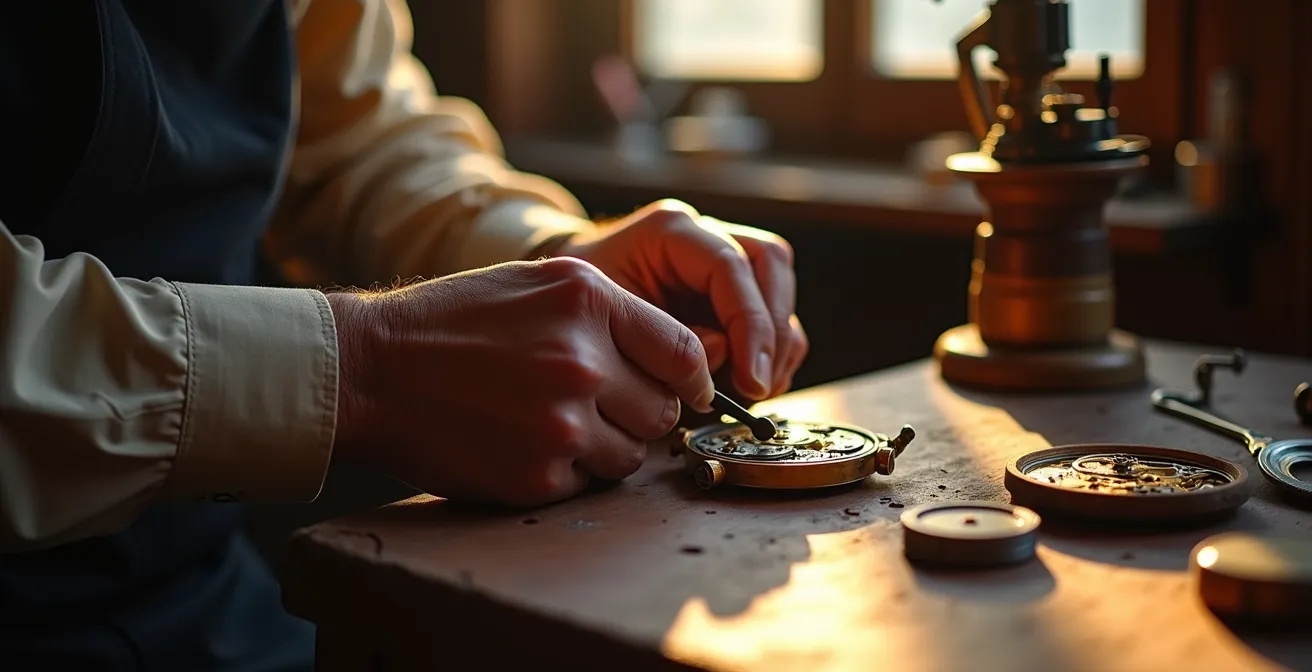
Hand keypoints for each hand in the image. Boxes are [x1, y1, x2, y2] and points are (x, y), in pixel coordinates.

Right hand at [326, 258, 714, 506]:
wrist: (372, 370)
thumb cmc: (453, 323)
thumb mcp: (536, 284)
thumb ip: (610, 315)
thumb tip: (684, 361)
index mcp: (589, 302)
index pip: (685, 354)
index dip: (693, 381)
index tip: (689, 393)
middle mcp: (583, 360)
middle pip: (662, 411)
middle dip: (639, 414)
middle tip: (595, 407)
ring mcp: (562, 423)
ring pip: (630, 455)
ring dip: (605, 447)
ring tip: (551, 424)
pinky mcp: (538, 475)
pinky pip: (586, 483)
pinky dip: (565, 472)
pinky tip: (523, 444)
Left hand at [555, 200, 807, 400]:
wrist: (571, 297)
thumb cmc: (582, 305)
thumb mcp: (606, 319)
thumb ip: (660, 337)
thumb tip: (722, 352)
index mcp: (670, 231)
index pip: (730, 266)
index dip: (750, 325)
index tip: (751, 378)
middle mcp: (704, 235)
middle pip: (770, 263)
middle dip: (772, 331)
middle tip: (759, 385)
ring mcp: (723, 256)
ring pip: (779, 285)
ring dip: (779, 342)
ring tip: (757, 389)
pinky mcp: (733, 287)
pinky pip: (774, 309)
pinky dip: (772, 349)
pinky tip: (754, 383)